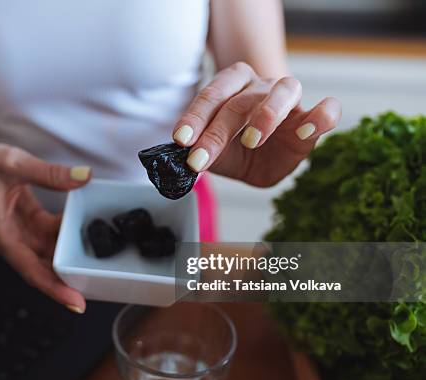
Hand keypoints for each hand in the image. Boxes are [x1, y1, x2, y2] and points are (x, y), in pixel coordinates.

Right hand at [0, 143, 90, 312]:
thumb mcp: (14, 163)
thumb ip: (50, 173)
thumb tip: (82, 177)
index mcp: (0, 234)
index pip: (29, 269)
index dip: (53, 287)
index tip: (74, 302)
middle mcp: (10, 240)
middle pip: (42, 268)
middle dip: (67, 278)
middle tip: (95, 285)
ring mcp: (19, 234)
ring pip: (49, 253)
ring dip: (69, 254)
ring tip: (95, 259)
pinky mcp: (27, 225)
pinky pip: (50, 235)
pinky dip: (65, 232)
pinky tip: (81, 225)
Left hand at [172, 62, 341, 186]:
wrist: (261, 156)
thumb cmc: (234, 148)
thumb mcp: (214, 153)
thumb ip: (202, 153)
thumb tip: (184, 164)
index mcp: (230, 85)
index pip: (211, 95)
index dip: (195, 117)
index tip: (181, 139)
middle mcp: (259, 86)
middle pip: (240, 100)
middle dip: (217, 132)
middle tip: (200, 159)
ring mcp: (288, 99)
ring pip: (284, 90)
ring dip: (266, 114)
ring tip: (252, 141)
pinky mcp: (311, 119)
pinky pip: (328, 108)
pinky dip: (321, 116)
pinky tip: (305, 132)